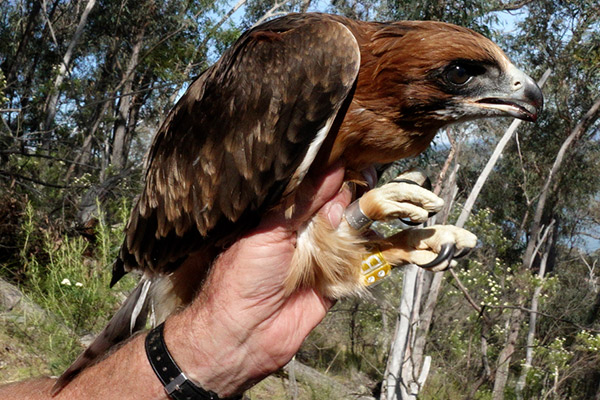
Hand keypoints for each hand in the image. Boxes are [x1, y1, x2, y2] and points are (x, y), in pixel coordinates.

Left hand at [166, 163, 350, 396]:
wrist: (245, 333)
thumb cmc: (245, 276)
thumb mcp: (270, 230)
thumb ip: (303, 202)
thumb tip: (333, 167)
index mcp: (285, 213)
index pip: (316, 184)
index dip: (334, 174)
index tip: (352, 160)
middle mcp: (306, 230)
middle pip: (341, 202)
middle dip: (348, 200)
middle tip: (341, 209)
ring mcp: (324, 253)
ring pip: (355, 228)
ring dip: (360, 224)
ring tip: (354, 226)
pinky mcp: (339, 278)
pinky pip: (362, 259)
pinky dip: (372, 249)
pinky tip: (378, 237)